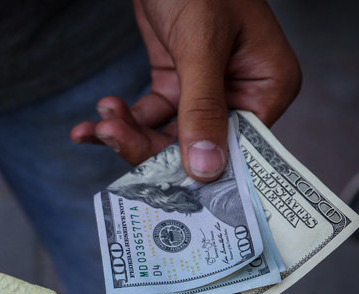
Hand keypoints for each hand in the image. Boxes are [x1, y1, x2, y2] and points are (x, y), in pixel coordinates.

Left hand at [70, 0, 300, 179]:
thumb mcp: (200, 44)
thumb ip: (202, 107)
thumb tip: (207, 169)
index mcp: (268, 87)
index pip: (239, 149)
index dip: (199, 169)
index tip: (158, 184)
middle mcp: (242, 95)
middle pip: (196, 148)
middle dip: (147, 147)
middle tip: (109, 135)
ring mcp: (208, 92)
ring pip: (167, 137)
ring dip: (128, 135)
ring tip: (99, 122)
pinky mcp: (176, 84)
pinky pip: (149, 117)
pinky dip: (122, 121)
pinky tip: (90, 125)